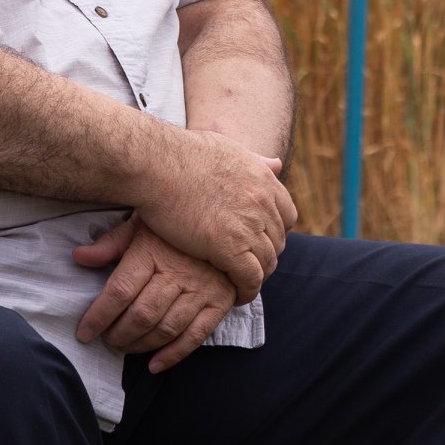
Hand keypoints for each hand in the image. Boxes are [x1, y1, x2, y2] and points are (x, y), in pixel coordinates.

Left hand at [74, 215, 236, 372]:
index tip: (84, 332)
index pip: (120, 290)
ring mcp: (202, 289)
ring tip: (125, 347)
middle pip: (142, 314)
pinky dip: (173, 355)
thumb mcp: (142, 224)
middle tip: (106, 340)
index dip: (99, 316)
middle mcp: (178, 272)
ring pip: (166, 328)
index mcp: (153, 251)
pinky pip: (196, 336)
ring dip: (140, 345)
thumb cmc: (174, 225)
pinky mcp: (220, 302)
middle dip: (118, 335)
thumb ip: (112, 243)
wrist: (225, 220)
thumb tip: (79, 256)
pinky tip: (154, 365)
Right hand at [135, 128, 296, 303]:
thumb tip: (277, 164)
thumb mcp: (228, 148)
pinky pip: (250, 279)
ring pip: (267, 263)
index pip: (287, 215)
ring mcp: (249, 225)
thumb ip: (255, 159)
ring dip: (256, 277)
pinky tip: (234, 296)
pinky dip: (246, 291)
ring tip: (240, 285)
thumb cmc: (181, 154)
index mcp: (263, 179)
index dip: (274, 231)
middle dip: (265, 256)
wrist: (157, 163)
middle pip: (278, 242)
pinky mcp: (230, 247)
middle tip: (247, 268)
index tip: (258, 241)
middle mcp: (263, 202)